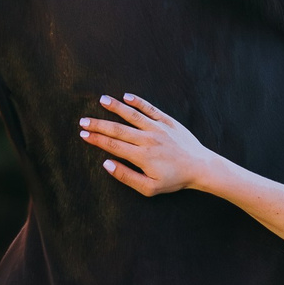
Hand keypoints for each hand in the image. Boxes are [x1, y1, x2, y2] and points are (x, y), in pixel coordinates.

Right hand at [79, 94, 216, 195]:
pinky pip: (150, 109)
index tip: (83, 134)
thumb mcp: (149, 188)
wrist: (200, 167)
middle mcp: (147, 139)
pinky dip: (138, 102)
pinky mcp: (168, 121)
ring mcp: (158, 128)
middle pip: (117, 130)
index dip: (96, 139)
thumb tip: (107, 164)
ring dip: (115, 107)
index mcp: (141, 156)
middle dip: (98, 124)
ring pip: (132, 115)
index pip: (112, 146)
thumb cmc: (174, 180)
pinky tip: (126, 97)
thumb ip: (127, 177)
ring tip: (101, 100)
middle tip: (83, 120)